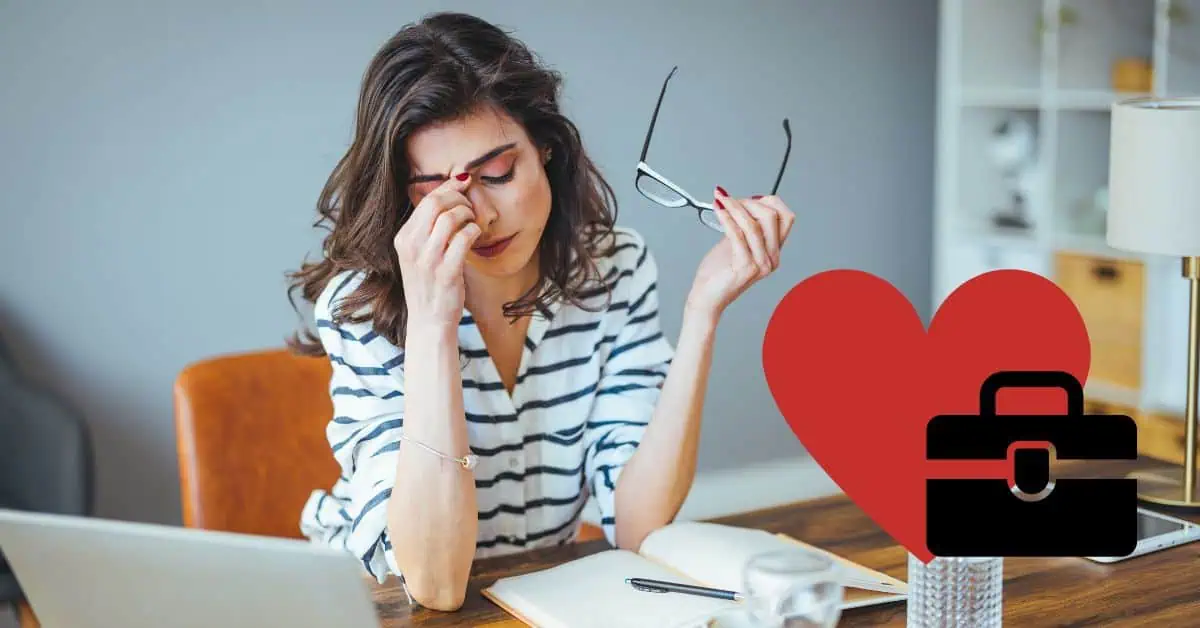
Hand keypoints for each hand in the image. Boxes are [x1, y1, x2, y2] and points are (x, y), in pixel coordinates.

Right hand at [394, 173, 480, 329]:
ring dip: (468, 214)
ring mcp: (428, 260)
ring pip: (450, 218)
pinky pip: (464, 238)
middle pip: (437, 204)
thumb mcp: (418, 254)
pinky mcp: (446, 272)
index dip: (448, 187)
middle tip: (470, 205)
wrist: (429, 321)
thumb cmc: (429, 285)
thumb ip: (428, 228)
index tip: (463, 184)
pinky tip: (476, 236)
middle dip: (458, 198)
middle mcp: (411, 247)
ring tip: (473, 221)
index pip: (425, 201)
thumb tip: (448, 195)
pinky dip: (474, 231)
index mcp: (403, 239)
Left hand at [686, 188, 794, 320]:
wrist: (707, 297)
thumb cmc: (719, 273)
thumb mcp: (737, 243)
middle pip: (772, 216)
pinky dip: (727, 218)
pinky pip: (738, 235)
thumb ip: (746, 226)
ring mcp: (760, 264)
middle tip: (729, 200)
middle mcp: (771, 258)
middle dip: (748, 202)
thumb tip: (745, 201)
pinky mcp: (745, 267)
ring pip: (754, 224)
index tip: (747, 198)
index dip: (768, 201)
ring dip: (735, 207)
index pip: (786, 217)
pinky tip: (719, 211)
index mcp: (773, 251)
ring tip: (721, 200)